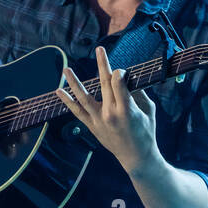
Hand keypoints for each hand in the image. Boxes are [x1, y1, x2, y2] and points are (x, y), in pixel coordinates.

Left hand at [56, 46, 157, 175]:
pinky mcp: (92, 126)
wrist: (137, 158)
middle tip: (100, 49)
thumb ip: (138, 93)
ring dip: (74, 82)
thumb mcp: (148, 110)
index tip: (123, 70)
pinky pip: (77, 112)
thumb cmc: (146, 133)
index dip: (120, 72)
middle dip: (102, 64)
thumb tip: (130, 78)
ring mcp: (98, 120)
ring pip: (83, 97)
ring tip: (66, 69)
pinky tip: (59, 91)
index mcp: (127, 109)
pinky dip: (67, 101)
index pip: (119, 83)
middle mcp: (110, 113)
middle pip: (104, 84)